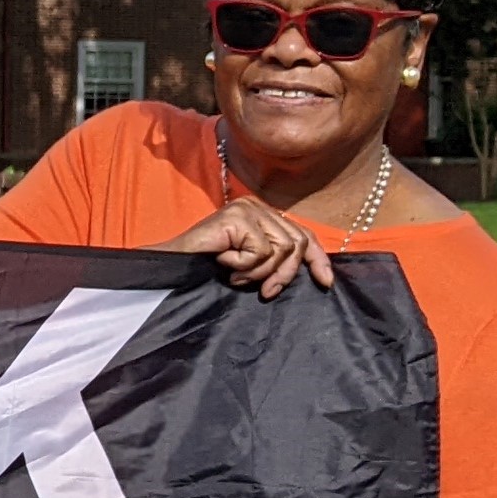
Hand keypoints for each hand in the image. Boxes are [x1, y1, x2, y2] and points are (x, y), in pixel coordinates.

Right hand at [152, 202, 333, 298]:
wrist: (170, 267)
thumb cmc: (207, 269)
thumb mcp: (251, 264)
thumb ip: (277, 258)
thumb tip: (317, 270)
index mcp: (262, 213)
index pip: (302, 233)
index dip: (317, 259)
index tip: (326, 282)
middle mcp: (256, 205)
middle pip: (296, 243)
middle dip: (285, 273)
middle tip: (267, 292)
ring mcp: (246, 208)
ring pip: (282, 249)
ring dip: (259, 272)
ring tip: (236, 275)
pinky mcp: (236, 217)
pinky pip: (261, 251)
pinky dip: (244, 266)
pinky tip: (224, 262)